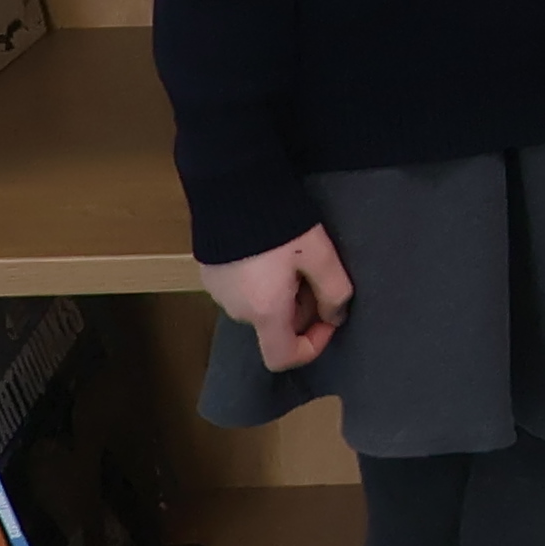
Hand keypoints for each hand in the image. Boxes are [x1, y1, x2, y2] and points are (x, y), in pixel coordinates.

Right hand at [203, 224, 351, 368]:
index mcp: (263, 312)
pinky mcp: (209, 273)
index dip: (312, 347)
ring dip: (281, 293)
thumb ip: (334, 291)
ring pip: (259, 307)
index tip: (328, 317)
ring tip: (293, 256)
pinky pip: (242, 289)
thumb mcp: (319, 255)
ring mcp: (218, 292)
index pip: (282, 358)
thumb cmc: (279, 223)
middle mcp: (236, 310)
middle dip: (301, 309)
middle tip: (314, 272)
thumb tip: (334, 316)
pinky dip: (261, 281)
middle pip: (274, 328)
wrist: (230, 187)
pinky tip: (271, 250)